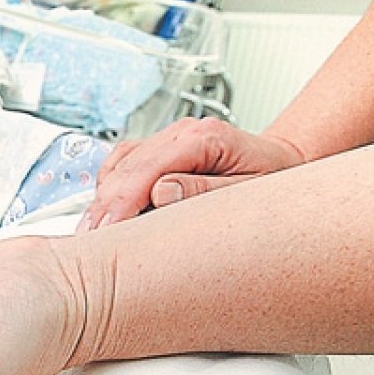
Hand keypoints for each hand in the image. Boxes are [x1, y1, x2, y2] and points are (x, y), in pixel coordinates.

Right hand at [79, 117, 304, 229]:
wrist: (286, 163)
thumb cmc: (274, 179)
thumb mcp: (250, 192)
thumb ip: (205, 191)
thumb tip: (161, 193)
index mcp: (203, 138)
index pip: (146, 169)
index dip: (120, 203)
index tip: (105, 231)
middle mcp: (182, 133)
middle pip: (126, 168)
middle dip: (104, 206)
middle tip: (88, 241)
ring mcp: (168, 139)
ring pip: (119, 165)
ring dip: (103, 198)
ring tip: (93, 233)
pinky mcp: (159, 150)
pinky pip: (123, 164)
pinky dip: (110, 187)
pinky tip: (106, 211)